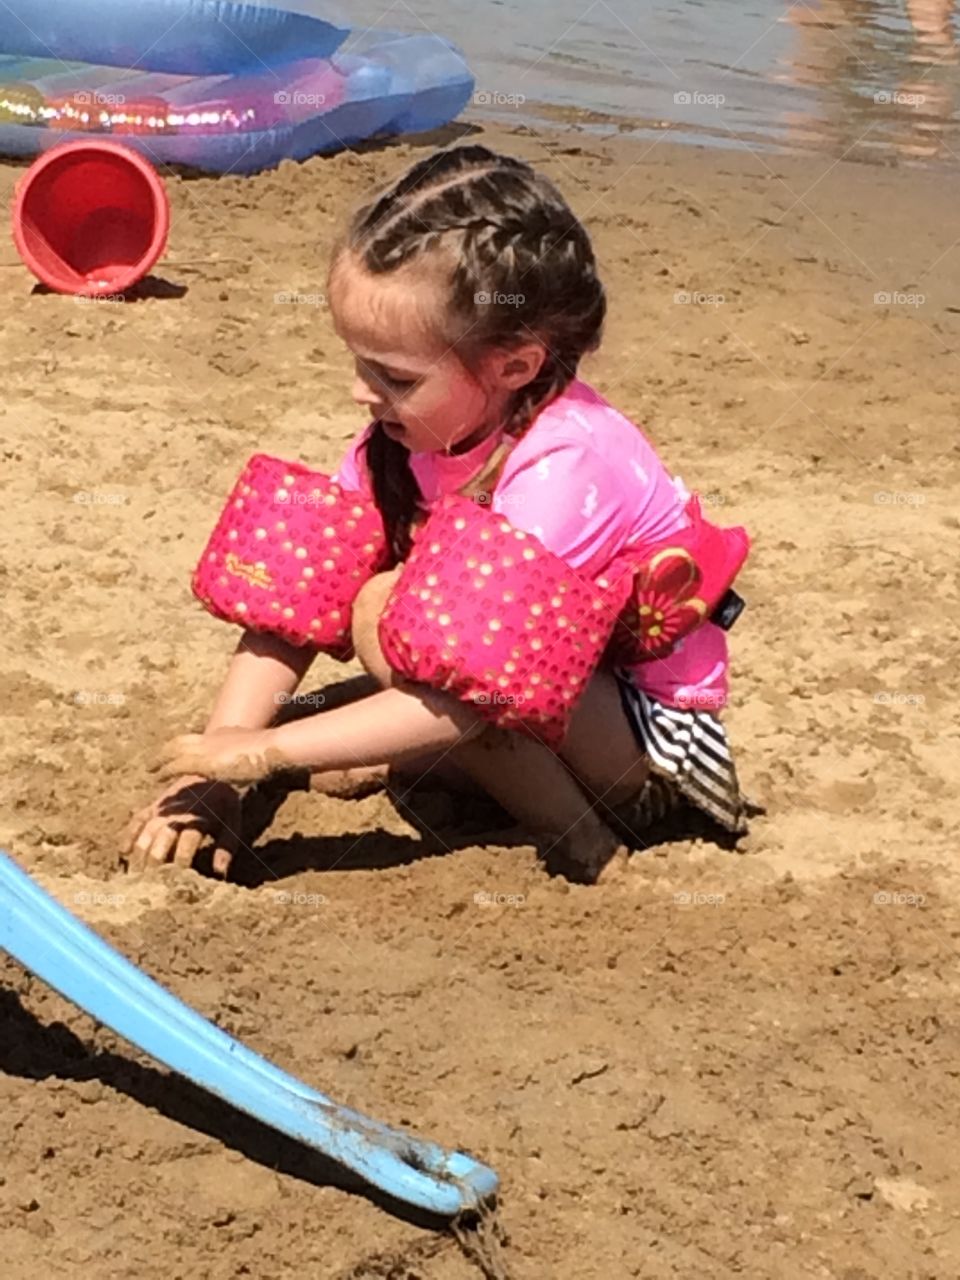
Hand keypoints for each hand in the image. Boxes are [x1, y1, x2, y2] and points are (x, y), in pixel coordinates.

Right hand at [122, 775, 241, 875]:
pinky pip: (137, 819)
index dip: (182, 859)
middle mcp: (178, 812)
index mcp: (199, 816)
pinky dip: (128, 835)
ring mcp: (163, 807)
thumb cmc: (223, 805)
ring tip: (136, 875)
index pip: (187, 841)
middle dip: (156, 859)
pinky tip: (123, 852)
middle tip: (151, 881)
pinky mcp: (153, 805)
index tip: (180, 877)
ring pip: (146, 830)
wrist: (211, 773)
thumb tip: (220, 872)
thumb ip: (226, 848)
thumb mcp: (231, 823)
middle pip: (162, 836)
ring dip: (140, 852)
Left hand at [151, 725, 293, 785]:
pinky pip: (177, 765)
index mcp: (226, 735)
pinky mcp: (204, 761)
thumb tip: (263, 766)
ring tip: (151, 769)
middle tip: (155, 761)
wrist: (273, 748)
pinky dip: (165, 770)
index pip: (201, 740)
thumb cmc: (273, 752)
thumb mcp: (261, 754)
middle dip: (167, 750)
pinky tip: (156, 777)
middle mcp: (213, 738)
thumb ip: (256, 758)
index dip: (187, 748)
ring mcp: (207, 748)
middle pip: (183, 741)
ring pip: (175, 751)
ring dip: (161, 760)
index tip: (179, 755)